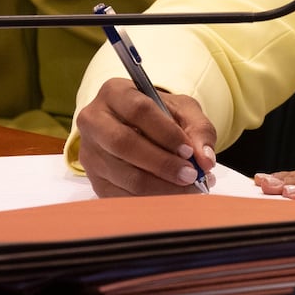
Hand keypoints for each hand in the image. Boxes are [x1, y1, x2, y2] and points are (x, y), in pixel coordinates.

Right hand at [78, 78, 219, 195]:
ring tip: (187, 188)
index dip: (166, 133)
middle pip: (124, 144)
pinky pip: (120, 196)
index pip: (139, 110)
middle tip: (190, 175)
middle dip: (162, 164)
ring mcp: (89, 153)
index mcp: (115, 92)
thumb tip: (205, 160)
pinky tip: (171, 197)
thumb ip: (199, 130)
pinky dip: (150, 201)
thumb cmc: (161, 116)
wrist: (138, 128)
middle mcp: (94, 121)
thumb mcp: (184, 110)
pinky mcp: (94, 180)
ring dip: (160, 187)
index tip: (189, 151)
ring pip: (123, 175)